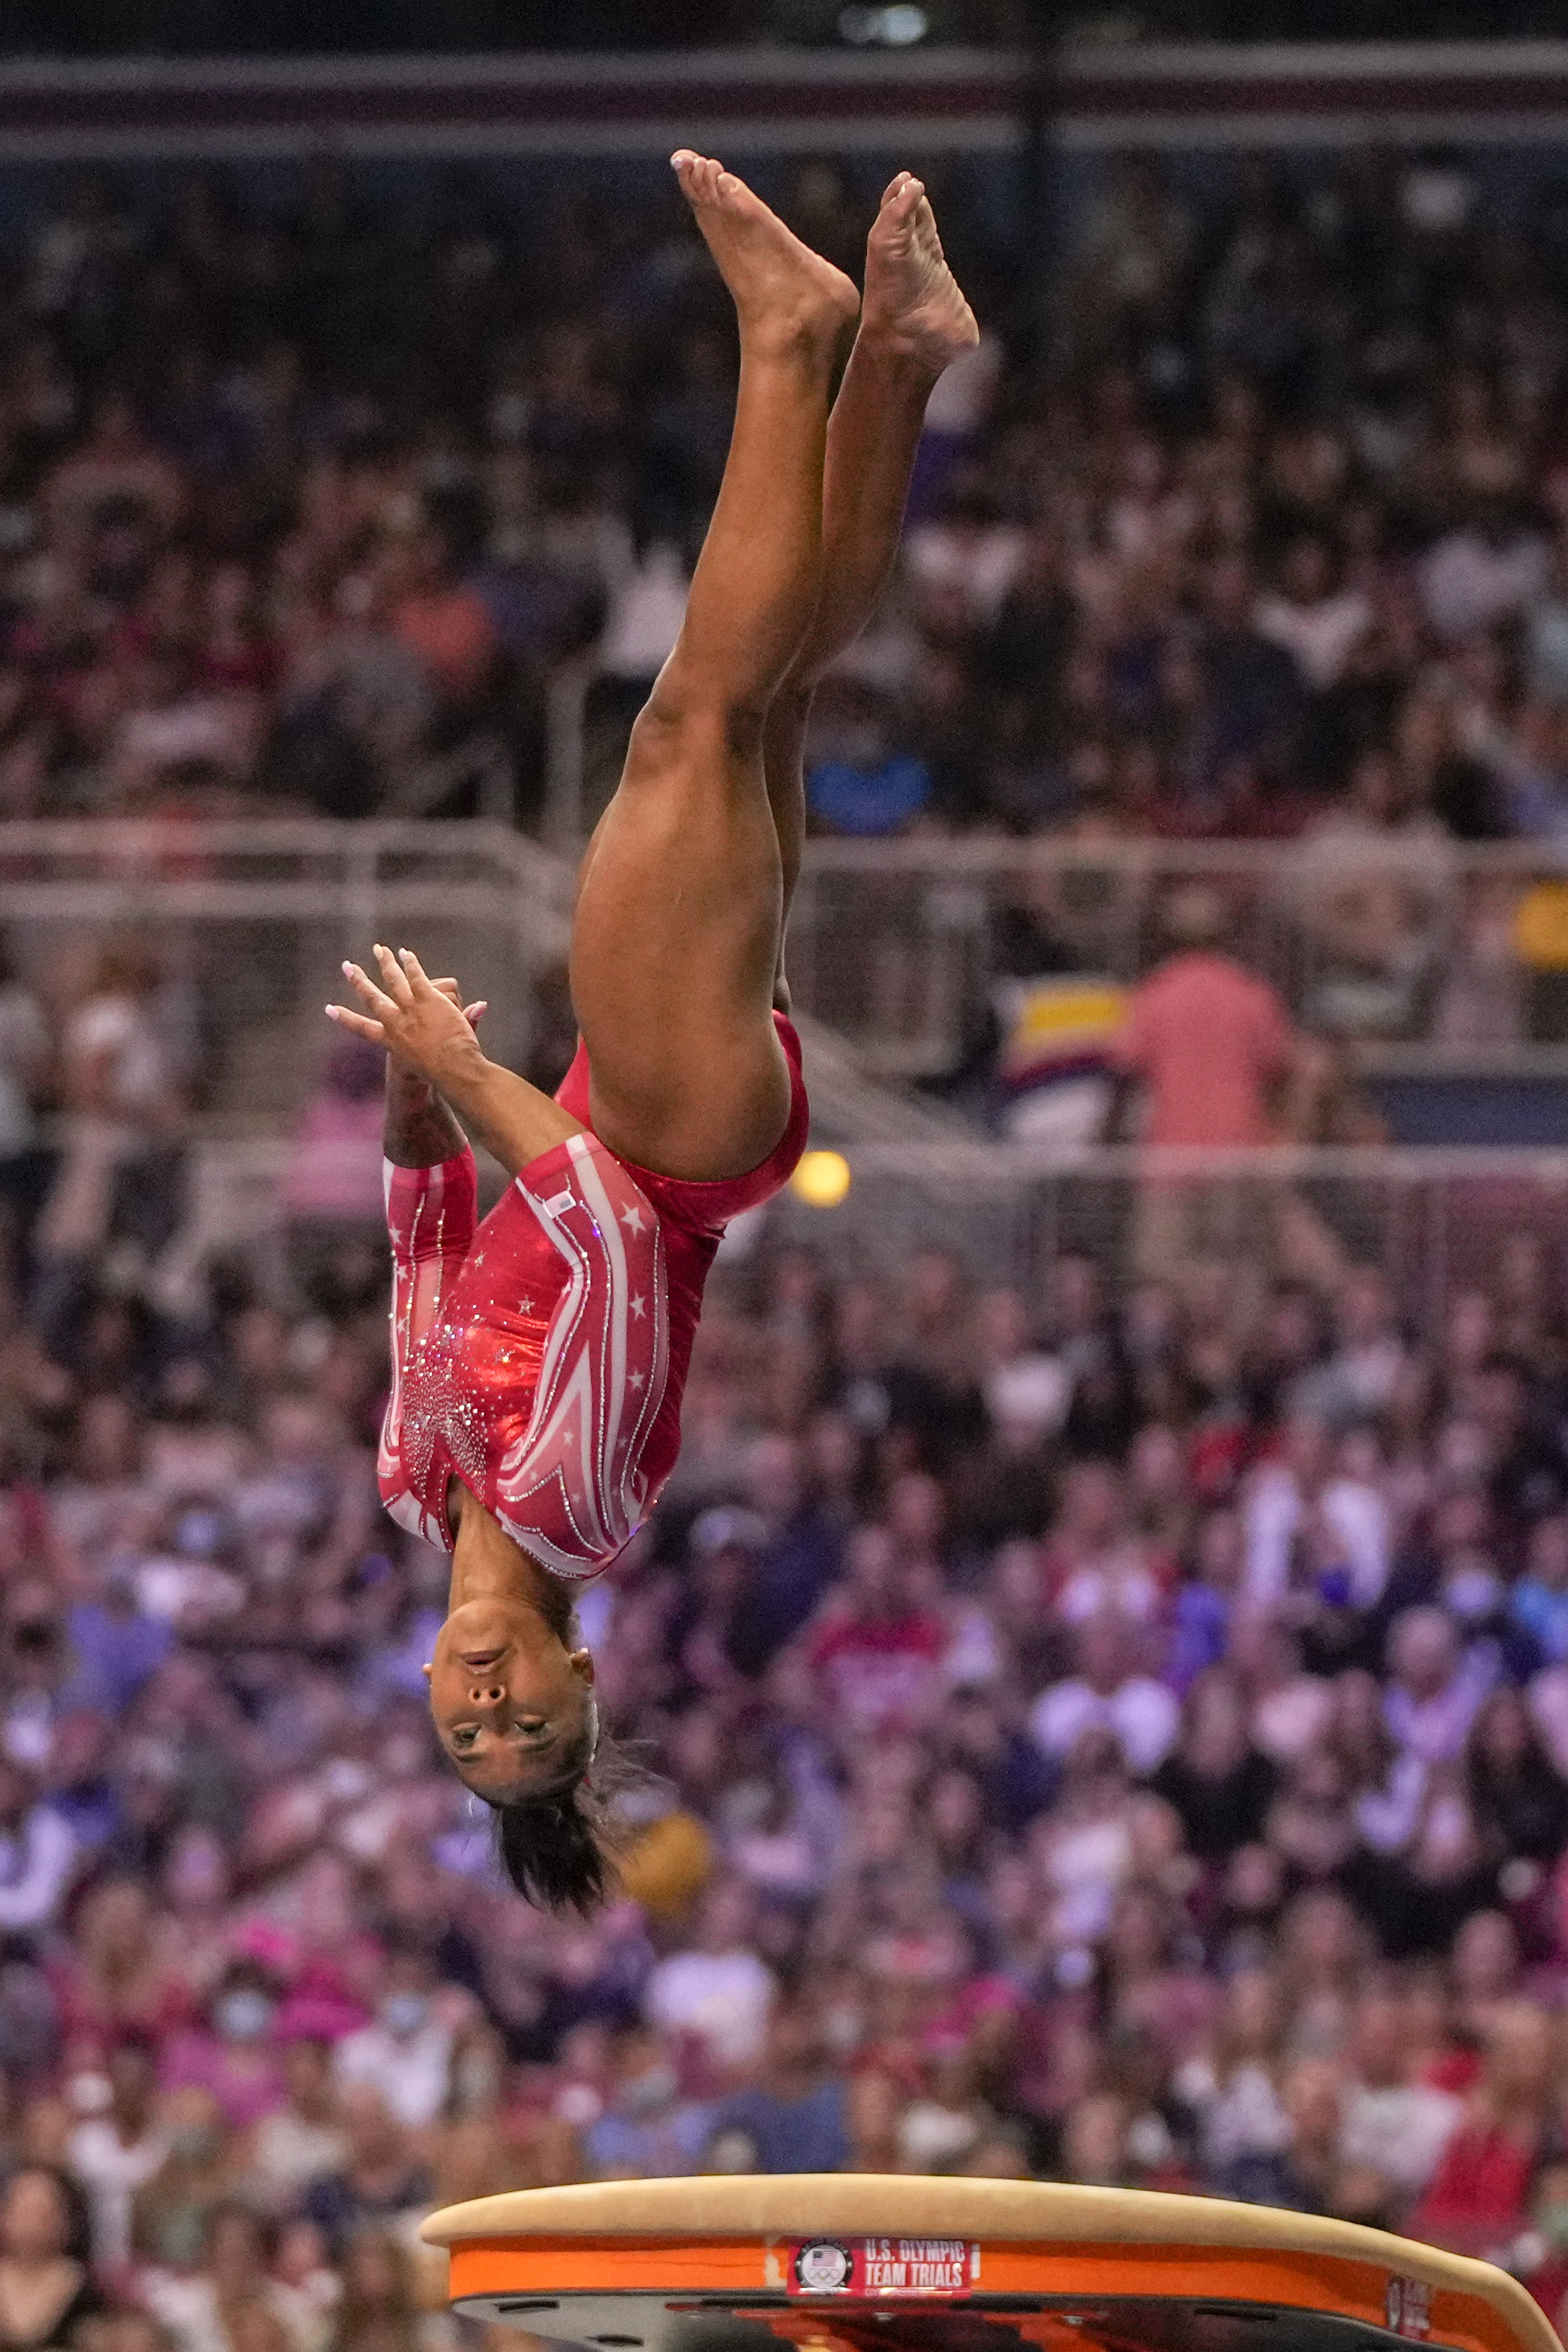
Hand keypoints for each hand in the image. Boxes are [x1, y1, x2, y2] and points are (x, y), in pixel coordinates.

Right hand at [327, 946, 486, 1089]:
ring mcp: (410, 1010)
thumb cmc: (446, 1073)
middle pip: (373, 999)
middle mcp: (395, 1024)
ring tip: (379, 950)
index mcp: (391, 1043)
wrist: (453, 1069)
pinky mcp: (427, 999)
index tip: (330, 1009)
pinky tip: (406, 954)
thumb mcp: (432, 1061)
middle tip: (347, 968)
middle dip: (359, 982)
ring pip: (393, 982)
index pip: (363, 1029)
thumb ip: (449, 1034)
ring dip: (385, 964)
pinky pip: (416, 977)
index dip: (346, 1019)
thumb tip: (481, 1007)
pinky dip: (411, 964)